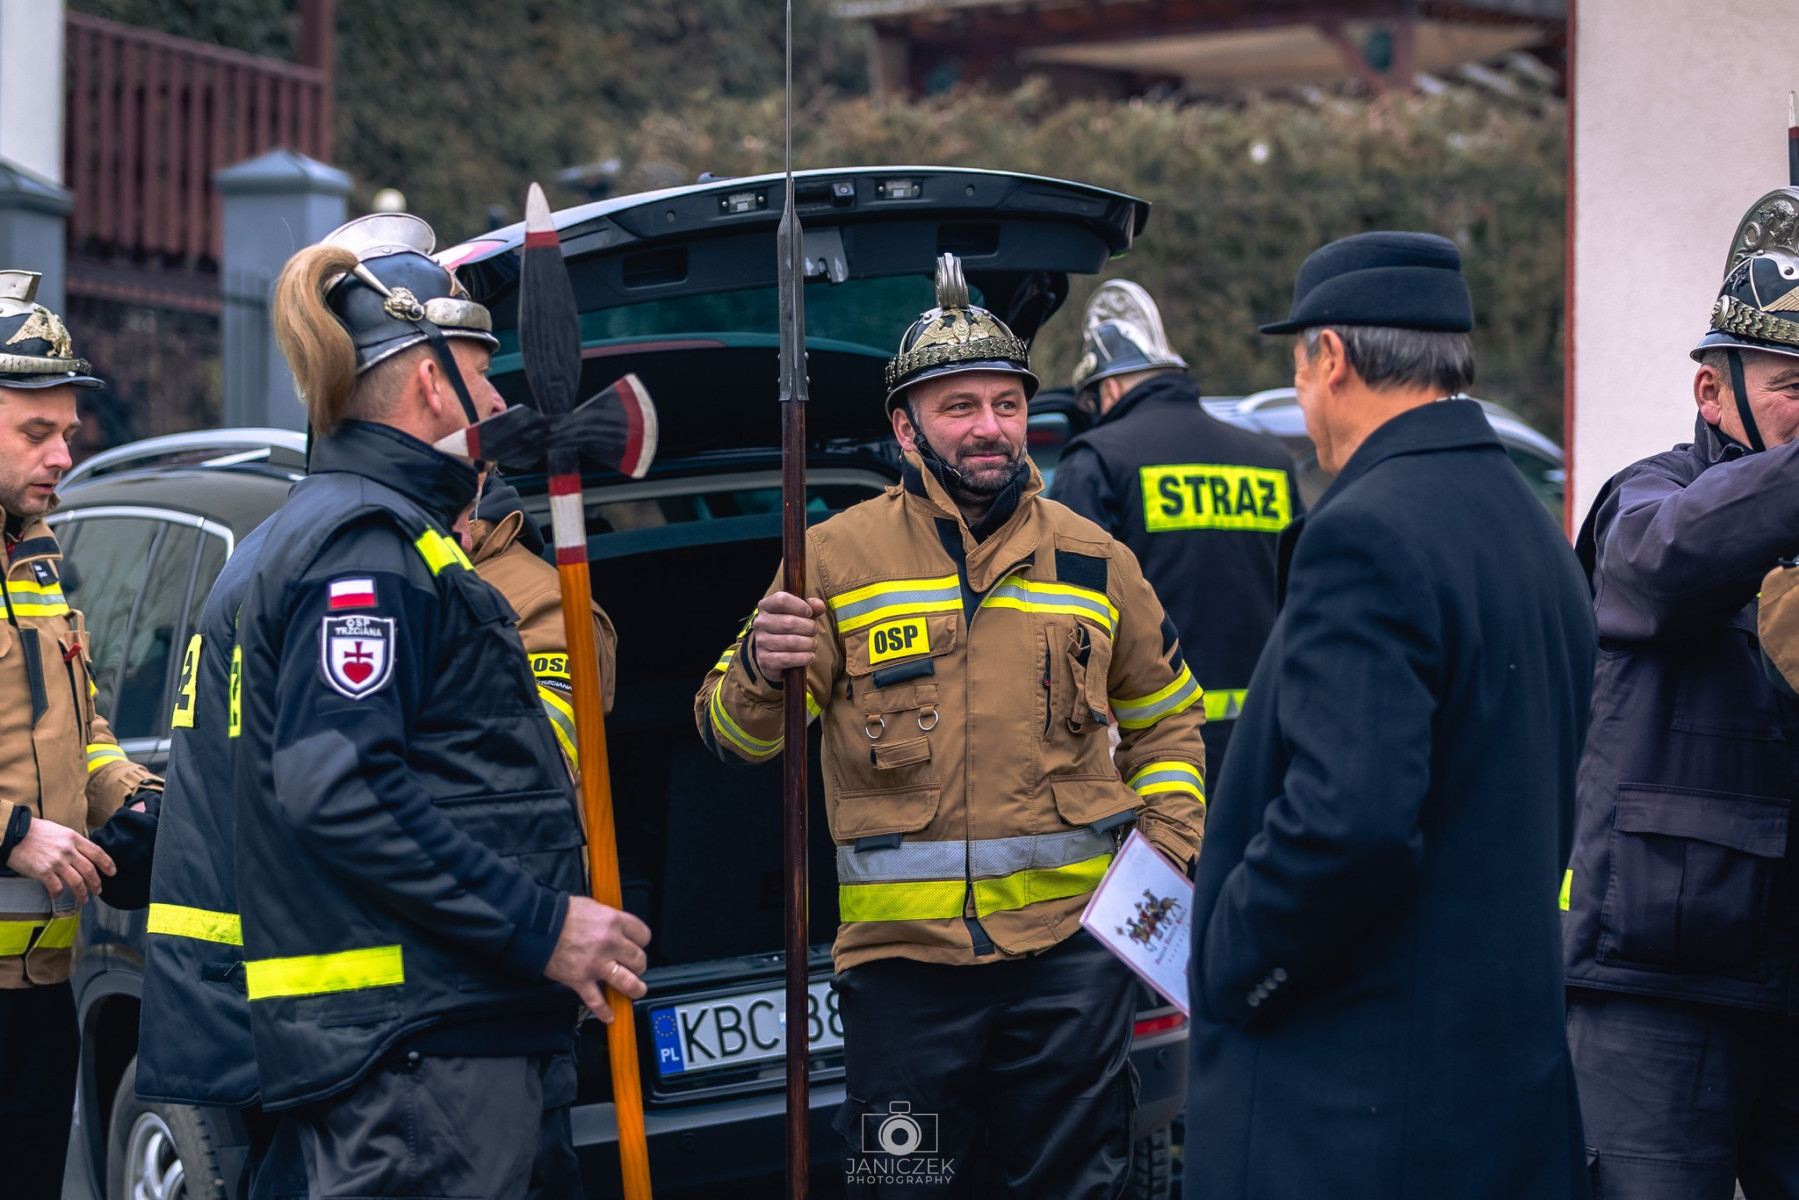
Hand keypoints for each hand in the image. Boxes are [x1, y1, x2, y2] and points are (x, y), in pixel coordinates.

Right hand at [5, 819, 114, 904]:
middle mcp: (68, 851)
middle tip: (99, 891)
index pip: (97, 852)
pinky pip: (56, 887)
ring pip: (77, 882)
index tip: (112, 872)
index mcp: (74, 839)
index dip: (107, 864)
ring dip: (82, 893)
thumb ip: (73, 843)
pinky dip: (59, 894)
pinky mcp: (43, 872)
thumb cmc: (36, 831)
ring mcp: (56, 862)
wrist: (15, 833)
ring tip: (84, 899)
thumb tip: (83, 854)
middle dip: (96, 883)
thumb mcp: (60, 831)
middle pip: (89, 870)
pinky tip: (58, 896)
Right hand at [543, 895, 651, 1018]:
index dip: (642, 942)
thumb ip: (609, 918)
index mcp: (614, 922)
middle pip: (638, 960)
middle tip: (634, 967)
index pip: (643, 935)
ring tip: (636, 991)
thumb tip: (618, 927)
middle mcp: (609, 943)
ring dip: (635, 989)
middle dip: (639, 965)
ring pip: (627, 982)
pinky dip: (604, 1011)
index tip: (639, 945)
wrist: (536, 925)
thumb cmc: (560, 914)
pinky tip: (609, 1015)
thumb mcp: (592, 906)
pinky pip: (597, 1001)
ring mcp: (596, 964)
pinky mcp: (580, 980)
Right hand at [752, 592, 825, 677]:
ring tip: (812, 644)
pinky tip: (809, 656)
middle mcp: (760, 623)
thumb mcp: (800, 614)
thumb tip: (820, 605)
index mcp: (766, 606)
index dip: (800, 606)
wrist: (775, 656)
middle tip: (813, 631)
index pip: (782, 600)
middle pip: (790, 623)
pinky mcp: (765, 660)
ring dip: (809, 644)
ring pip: (791, 642)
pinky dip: (804, 658)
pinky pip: (788, 659)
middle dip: (809, 628)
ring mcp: (761, 642)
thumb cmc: (790, 630)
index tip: (809, 613)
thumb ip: (811, 607)